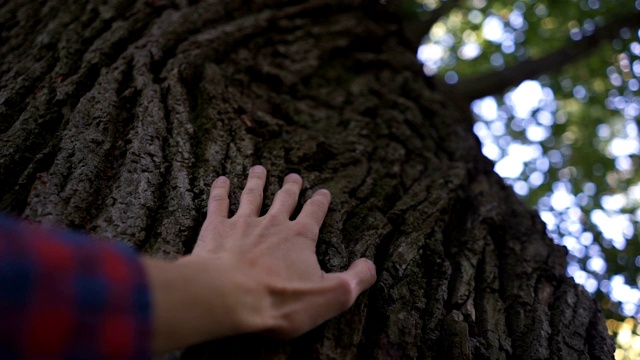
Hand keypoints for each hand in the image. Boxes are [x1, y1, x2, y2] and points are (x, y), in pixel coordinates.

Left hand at [145, 166, 375, 352]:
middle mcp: (273, 223)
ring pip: (252, 195)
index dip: (320, 202)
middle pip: (284, 199)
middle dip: (290, 187)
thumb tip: (370, 266)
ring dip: (257, 181)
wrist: (229, 297)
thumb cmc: (281, 299)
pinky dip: (220, 190)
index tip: (323, 192)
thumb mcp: (331, 296)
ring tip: (259, 169)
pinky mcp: (215, 229)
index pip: (314, 213)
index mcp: (300, 237)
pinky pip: (219, 203)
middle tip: (293, 176)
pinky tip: (221, 180)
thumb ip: (355, 280)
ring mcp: (242, 223)